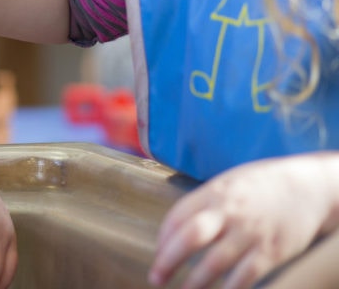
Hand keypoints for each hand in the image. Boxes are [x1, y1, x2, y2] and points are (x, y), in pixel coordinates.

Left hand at [149, 155, 338, 288]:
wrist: (309, 187)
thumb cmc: (261, 187)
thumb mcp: (228, 184)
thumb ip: (204, 205)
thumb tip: (177, 230)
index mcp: (214, 193)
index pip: (177, 217)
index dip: (162, 239)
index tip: (158, 254)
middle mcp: (230, 212)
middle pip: (190, 237)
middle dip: (168, 260)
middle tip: (156, 278)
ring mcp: (250, 232)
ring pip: (215, 262)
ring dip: (195, 282)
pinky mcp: (272, 251)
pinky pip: (246, 275)